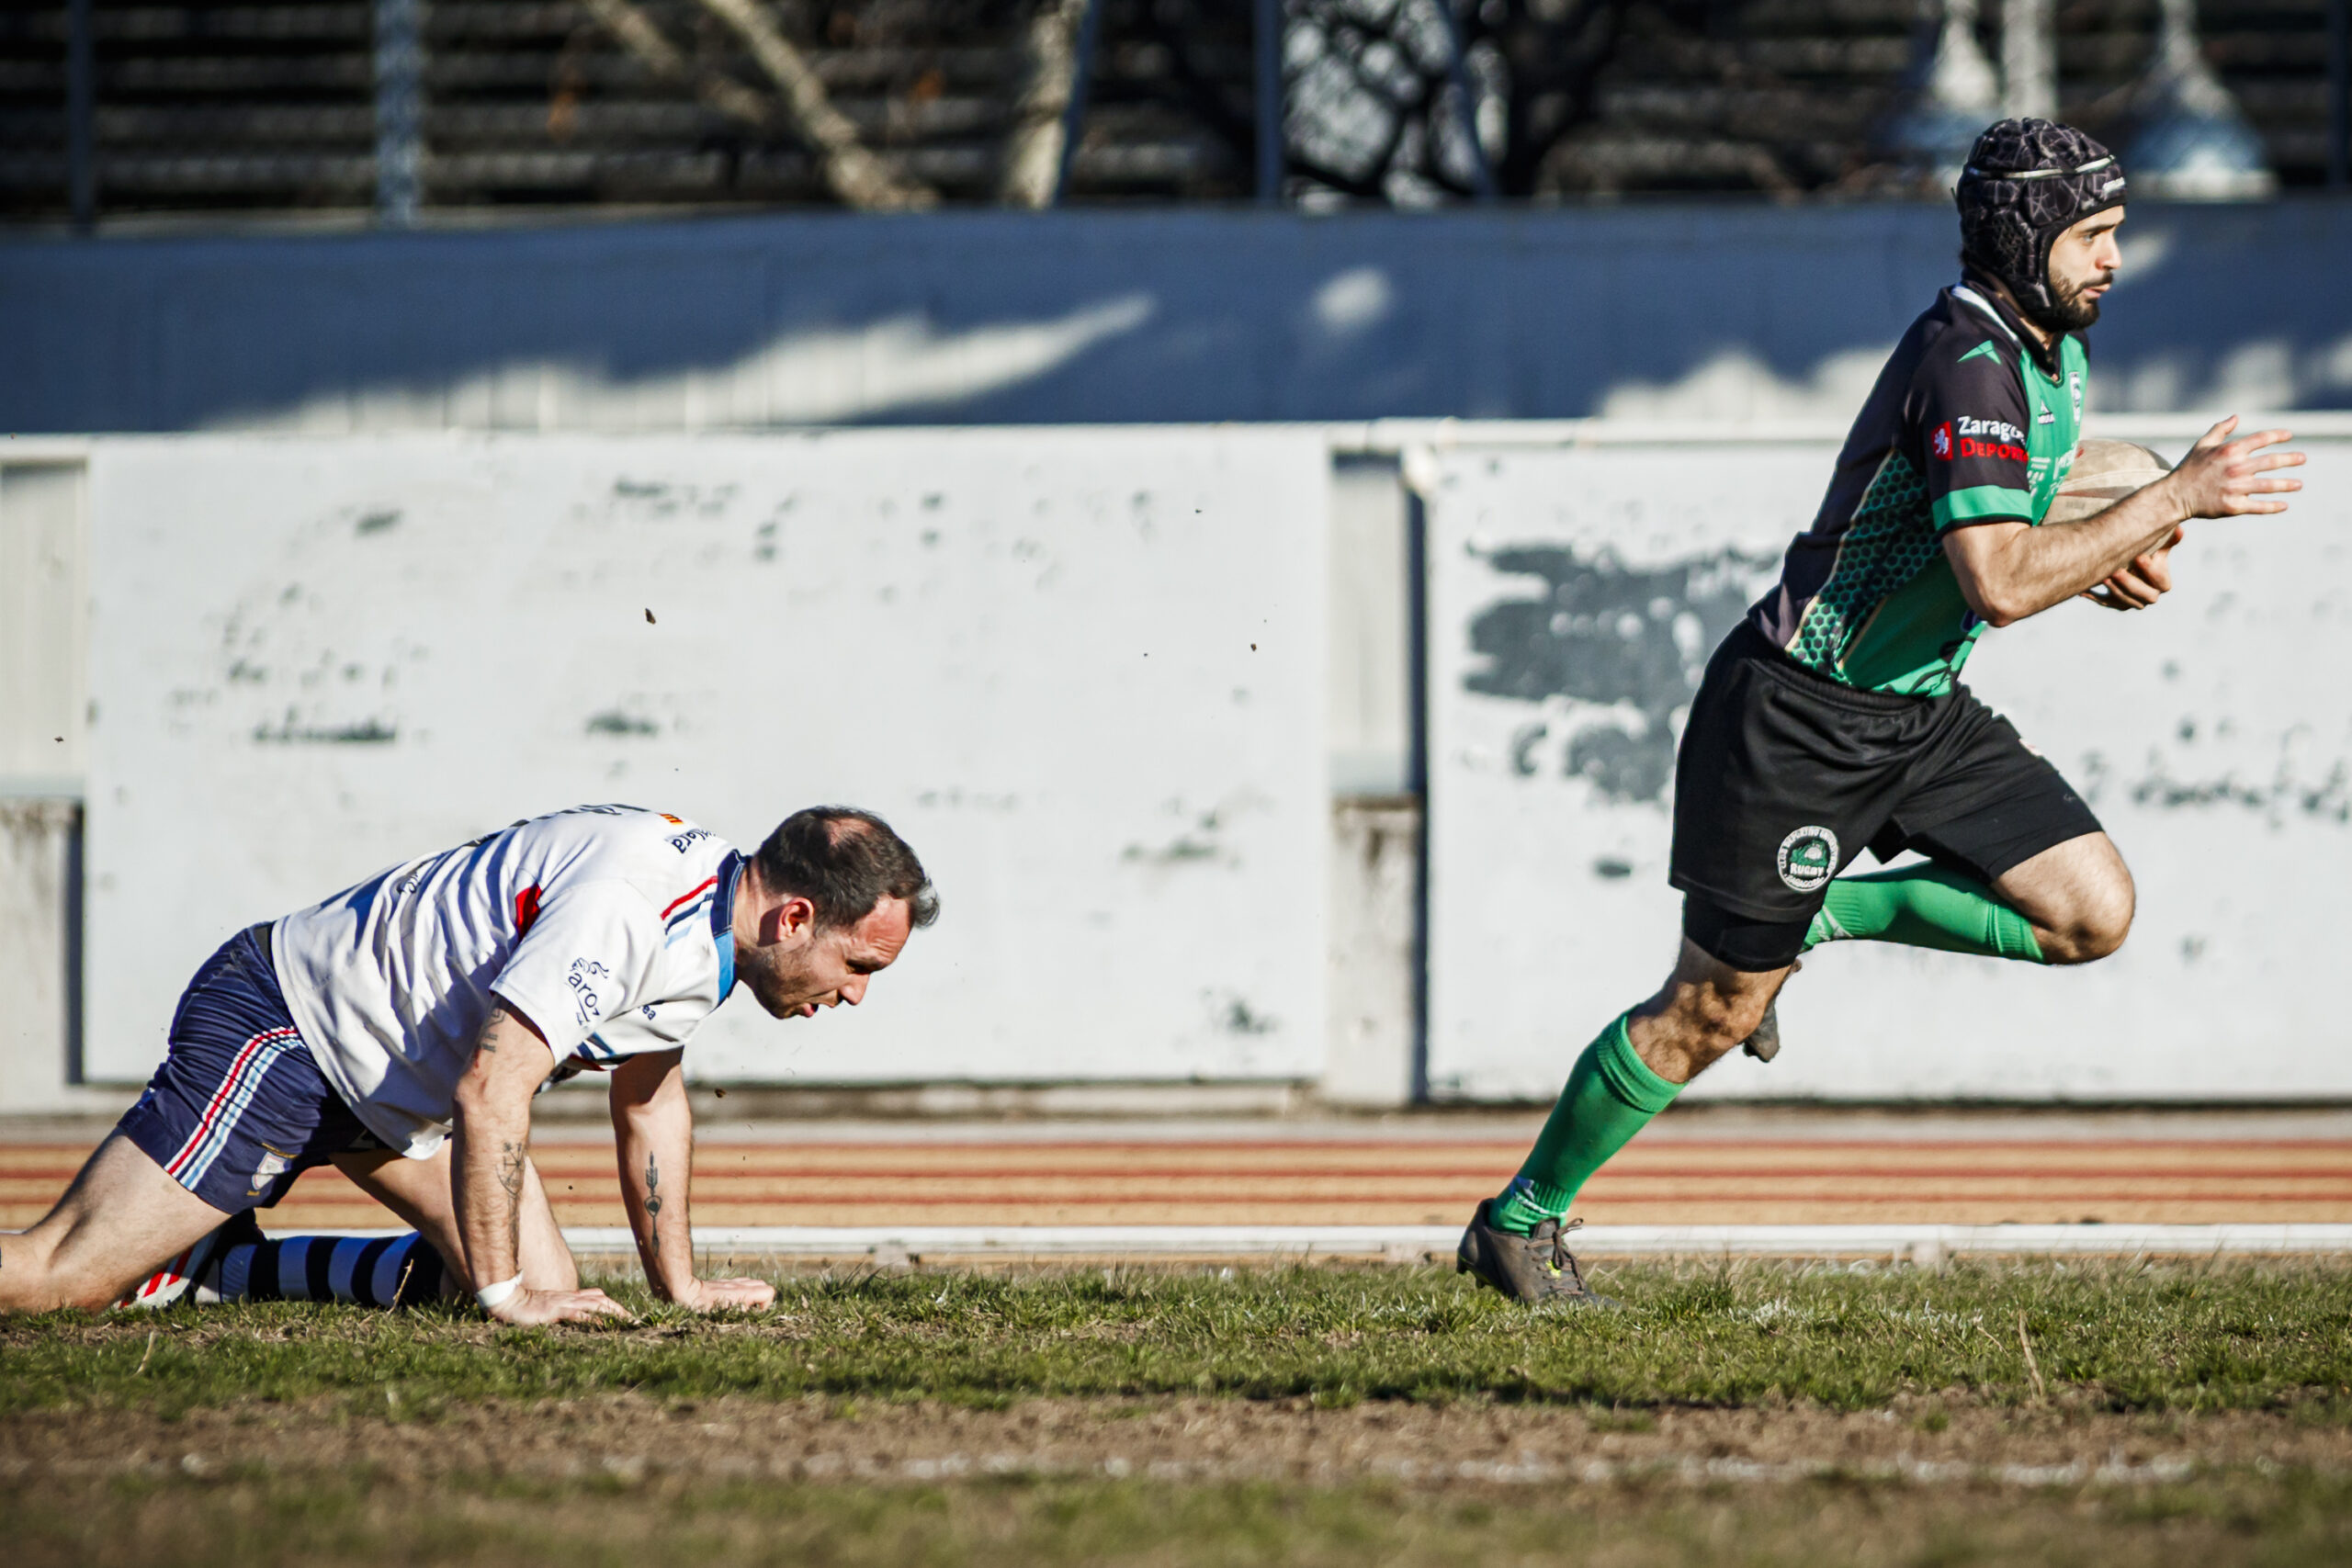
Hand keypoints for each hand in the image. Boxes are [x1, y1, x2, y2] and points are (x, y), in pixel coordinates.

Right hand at [489, 1284, 634, 1325]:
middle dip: (618, 1309)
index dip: (613, 1305)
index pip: (597, 1297)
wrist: (509, 1301)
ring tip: (624, 1320)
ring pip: (593, 1304)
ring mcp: (563, 1303)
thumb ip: (563, 1310)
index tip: (627, 1315)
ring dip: (610, 1311)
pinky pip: (575, 1313)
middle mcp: (570, 1298)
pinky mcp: (554, 1310)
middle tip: (634, 1320)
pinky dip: (589, 1318)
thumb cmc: (527, 1306)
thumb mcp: (549, 1308)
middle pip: (601, 1300)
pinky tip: (599, 1324)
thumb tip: (577, 1316)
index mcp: (570, 1297)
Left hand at [669, 1275, 776, 1312]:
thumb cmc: (697, 1306)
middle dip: (761, 1301)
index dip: (765, 1306)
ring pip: (753, 1284)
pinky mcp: (723, 1284)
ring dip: (752, 1296)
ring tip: (739, 1309)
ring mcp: (731, 1283)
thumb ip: (737, 1312)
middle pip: (763, 1286)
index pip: (768, 1292)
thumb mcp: (718, 1315)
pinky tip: (729, 1303)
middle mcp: (738, 1286)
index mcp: (740, 1293)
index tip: (753, 1315)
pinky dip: (741, 1293)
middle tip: (747, 1313)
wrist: (680, 1290)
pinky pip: (740, 1285)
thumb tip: (748, 1312)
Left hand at [2080, 527, 2180, 609]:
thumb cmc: (2147, 552)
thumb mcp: (2156, 546)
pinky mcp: (2117, 603)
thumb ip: (2167, 541)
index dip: (2152, 571)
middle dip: (2130, 583)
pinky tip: (2083, 591)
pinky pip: (2106, 602)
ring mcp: (2133, 602)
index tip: (2139, 556)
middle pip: (2145, 596)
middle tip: (2116, 570)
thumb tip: (2179, 529)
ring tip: (2102, 576)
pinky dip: (2094, 596)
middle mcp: (2150, 596)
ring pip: (2125, 602)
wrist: (2133, 564)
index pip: (2162, 582)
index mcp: (2163, 583)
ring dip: (2113, 590)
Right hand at [2165, 417, 2304, 519]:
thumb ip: (2220, 430)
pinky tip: (2284, 505)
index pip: (2261, 439)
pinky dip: (2273, 507)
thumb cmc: (2189, 469)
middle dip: (2290, 459)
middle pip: (2271, 461)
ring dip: (2287, 484)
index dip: (2278, 435)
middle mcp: (2235, 468)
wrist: (2174, 496)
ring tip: (2298, 485)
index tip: (2289, 436)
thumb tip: (2236, 417)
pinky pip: (2259, 506)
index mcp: (2230, 450)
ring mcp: (2236, 488)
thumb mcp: (2202, 445)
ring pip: (2269, 485)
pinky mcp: (2234, 506)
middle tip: (2302, 458)